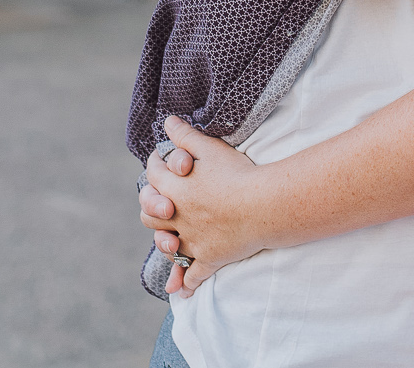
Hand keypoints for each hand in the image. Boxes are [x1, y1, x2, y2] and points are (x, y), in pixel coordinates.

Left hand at [137, 116, 264, 296]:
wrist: (264, 205)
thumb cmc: (238, 173)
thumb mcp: (210, 148)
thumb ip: (186, 136)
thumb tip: (168, 122)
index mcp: (173, 189)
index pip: (152, 176)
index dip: (155, 165)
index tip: (161, 161)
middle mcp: (177, 217)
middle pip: (150, 215)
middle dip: (152, 207)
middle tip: (162, 203)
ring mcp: (192, 240)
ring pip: (168, 247)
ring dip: (165, 245)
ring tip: (168, 245)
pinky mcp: (210, 258)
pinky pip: (193, 274)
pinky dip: (185, 283)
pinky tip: (181, 291)